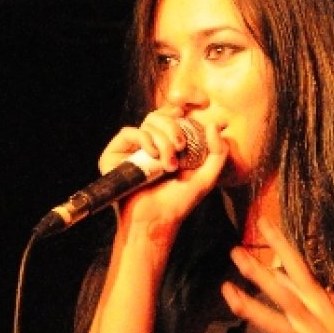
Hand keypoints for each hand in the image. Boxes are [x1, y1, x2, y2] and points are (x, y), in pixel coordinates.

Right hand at [98, 109, 227, 240]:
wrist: (157, 219)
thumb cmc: (179, 202)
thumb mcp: (207, 177)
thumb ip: (218, 152)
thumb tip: (213, 124)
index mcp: (166, 146)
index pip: (169, 117)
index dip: (176, 112)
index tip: (185, 115)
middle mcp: (148, 145)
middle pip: (159, 117)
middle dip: (173, 128)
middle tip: (180, 147)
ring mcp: (131, 149)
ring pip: (146, 123)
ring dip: (162, 140)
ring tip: (168, 164)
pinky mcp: (115, 155)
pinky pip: (128, 132)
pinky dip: (143, 139)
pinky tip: (152, 155)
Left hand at [221, 219, 333, 332]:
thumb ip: (308, 290)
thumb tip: (281, 272)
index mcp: (321, 300)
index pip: (298, 266)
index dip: (281, 244)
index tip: (263, 223)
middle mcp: (312, 317)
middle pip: (282, 292)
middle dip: (259, 273)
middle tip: (236, 254)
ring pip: (274, 322)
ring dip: (251, 308)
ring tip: (229, 292)